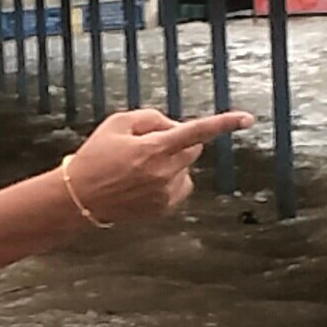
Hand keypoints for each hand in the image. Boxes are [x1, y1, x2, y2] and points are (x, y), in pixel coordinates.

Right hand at [62, 107, 254, 226]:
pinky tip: (143, 183)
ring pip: (186, 168)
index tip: (247, 119)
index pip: (196, 131)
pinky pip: (180, 187)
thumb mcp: (118, 123)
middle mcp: (164, 172)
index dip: (224, 123)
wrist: (80, 197)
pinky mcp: (164, 207)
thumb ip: (152, 118)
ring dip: (172, 163)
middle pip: (193, 149)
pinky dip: (169, 181)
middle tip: (150, 144)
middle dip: (179, 142)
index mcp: (154, 147)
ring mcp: (165, 192)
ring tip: (140, 168)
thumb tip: (176, 126)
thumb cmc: (97, 156)